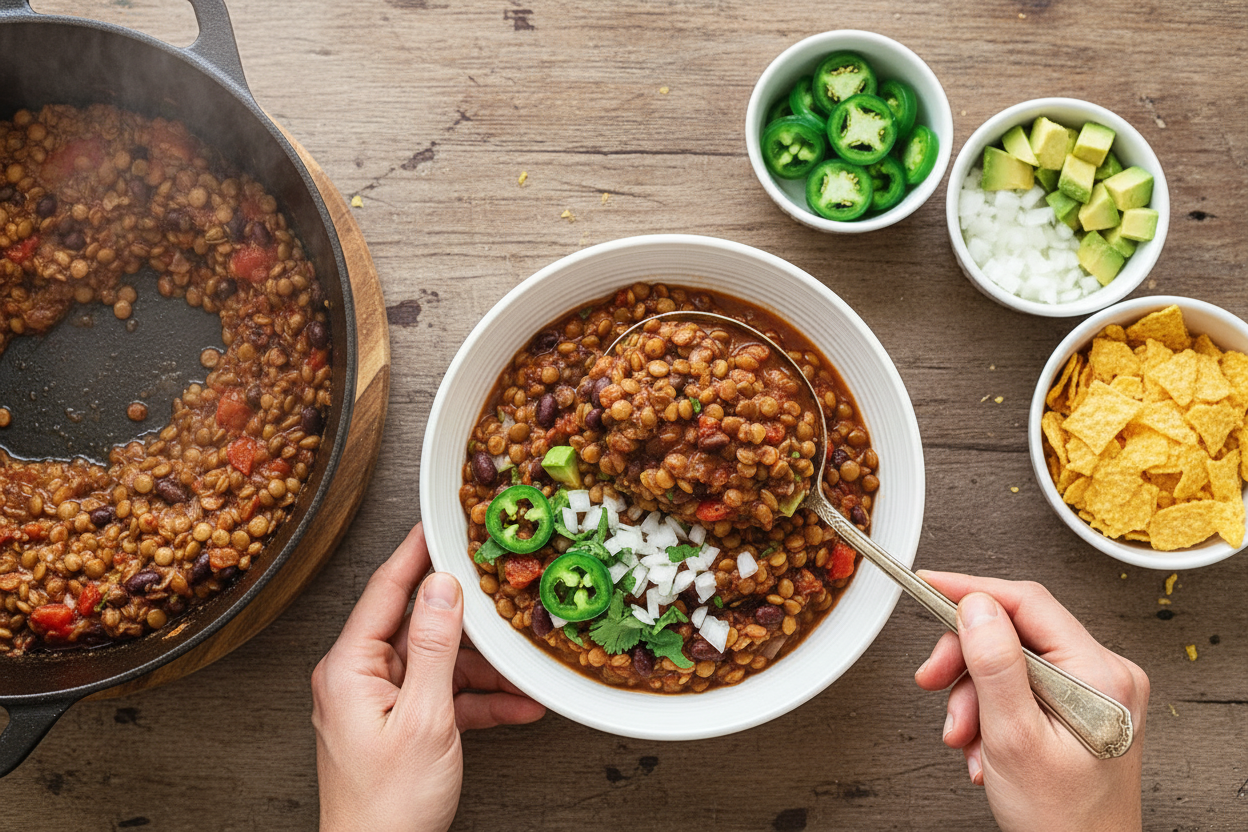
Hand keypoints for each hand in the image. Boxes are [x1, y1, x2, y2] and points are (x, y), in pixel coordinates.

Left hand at [312, 523, 545, 831]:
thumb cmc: (388, 807)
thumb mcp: (425, 718)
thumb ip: (436, 648)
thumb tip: (444, 589)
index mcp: (349, 667)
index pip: (386, 590)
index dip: (416, 553)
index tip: (439, 524)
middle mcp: (358, 678)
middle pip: (417, 626)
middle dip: (467, 620)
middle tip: (499, 591)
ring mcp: (378, 702)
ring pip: (437, 663)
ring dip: (482, 670)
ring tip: (523, 670)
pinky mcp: (398, 725)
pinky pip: (442, 697)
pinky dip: (477, 701)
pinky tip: (516, 706)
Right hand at [914, 572, 1147, 831]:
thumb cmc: (1063, 821)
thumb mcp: (1014, 739)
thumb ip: (994, 666)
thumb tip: (975, 606)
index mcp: (1100, 673)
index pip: (1027, 603)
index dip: (971, 592)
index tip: (929, 586)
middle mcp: (1104, 674)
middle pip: (1014, 633)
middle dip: (966, 663)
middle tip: (932, 682)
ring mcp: (1094, 692)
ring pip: (1010, 663)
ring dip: (974, 698)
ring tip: (966, 739)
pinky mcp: (1079, 708)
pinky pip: (1021, 688)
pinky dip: (991, 714)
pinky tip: (986, 747)